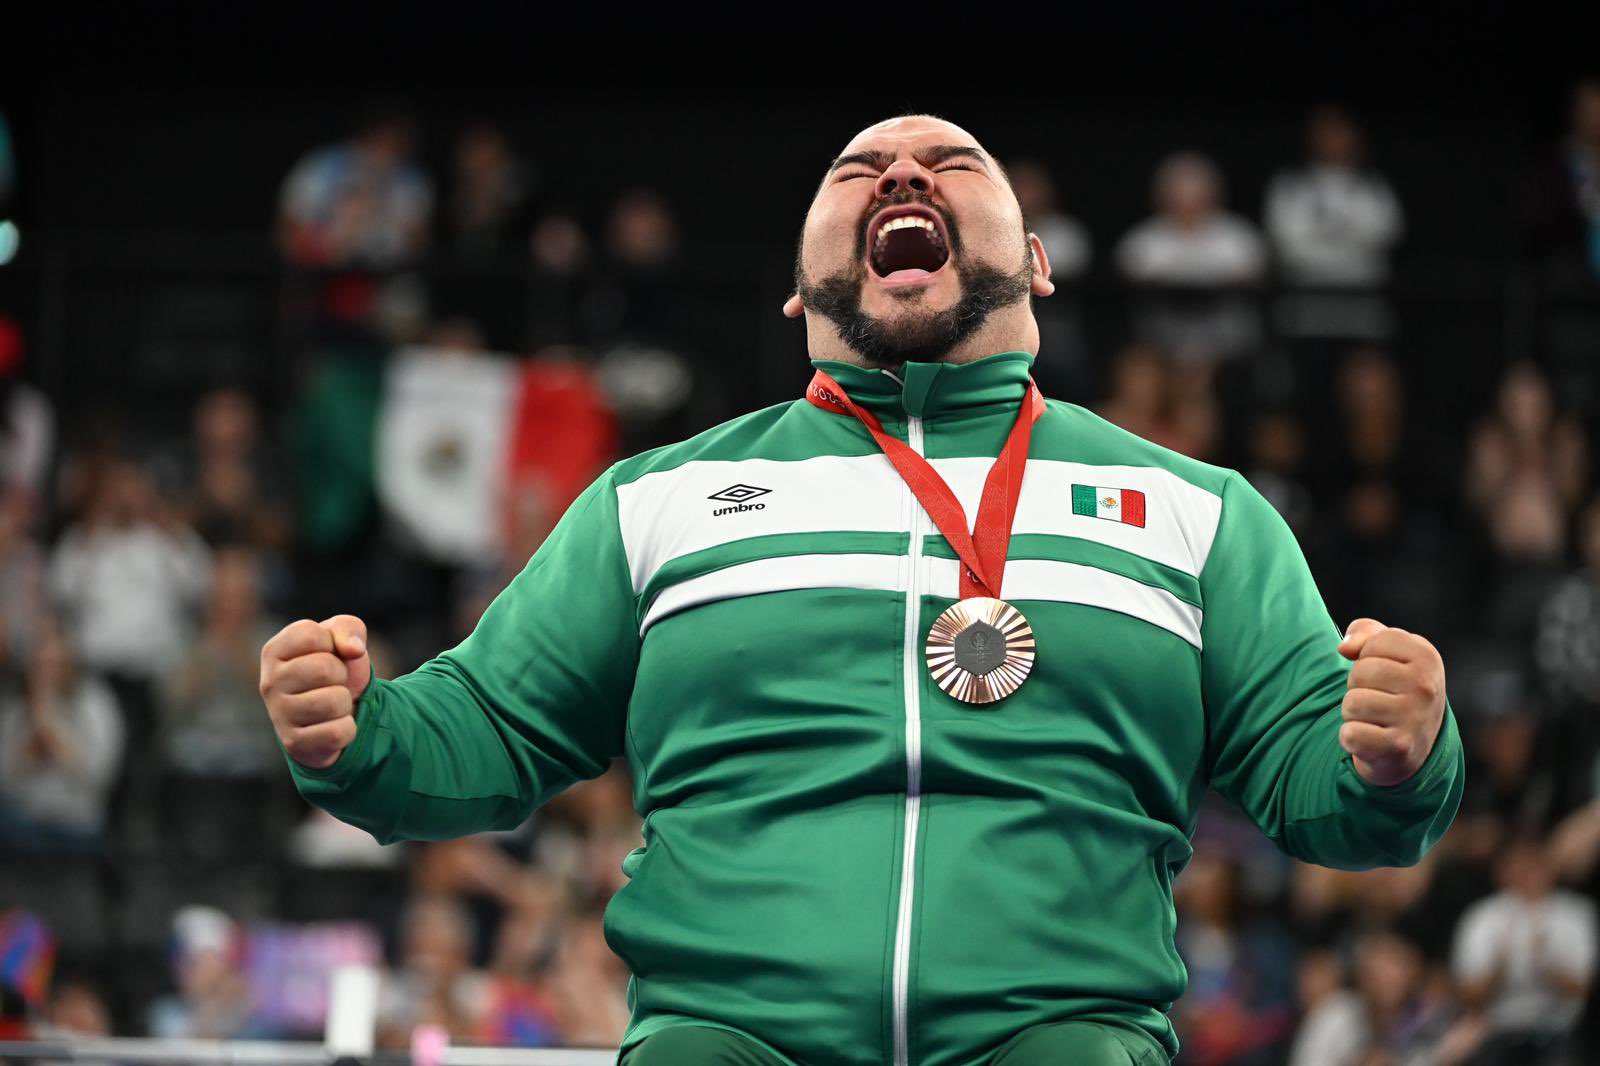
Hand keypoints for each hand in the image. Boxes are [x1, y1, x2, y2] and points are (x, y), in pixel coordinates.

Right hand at [259, 614, 370, 769]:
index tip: (328, 654)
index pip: (311, 634)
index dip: (332, 643)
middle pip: (324, 668)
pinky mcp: (294, 743)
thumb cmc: (335, 668)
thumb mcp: (341, 638)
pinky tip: (330, 725)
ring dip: (344, 702)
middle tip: (333, 682)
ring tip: (332, 703)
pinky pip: (339, 732)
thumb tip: (353, 649)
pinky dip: (346, 728)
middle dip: (342, 674)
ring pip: (334, 701)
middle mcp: (269, 682)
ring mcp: (278, 715)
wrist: (335, 713)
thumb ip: (348, 628)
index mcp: (274, 651)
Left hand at [1336, 618, 1446, 787]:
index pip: (1374, 643)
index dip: (1367, 656)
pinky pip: (1350, 734)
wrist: (1415, 743)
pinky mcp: (1399, 747)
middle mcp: (1426, 686)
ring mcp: (1414, 718)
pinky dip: (1352, 738)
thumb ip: (1365, 632)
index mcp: (1426, 656)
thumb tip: (1344, 648)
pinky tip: (1372, 738)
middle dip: (1358, 686)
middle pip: (1359, 673)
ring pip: (1352, 703)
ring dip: (1354, 713)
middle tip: (1378, 698)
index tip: (1384, 672)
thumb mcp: (1388, 651)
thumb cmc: (1395, 686)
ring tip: (1374, 718)